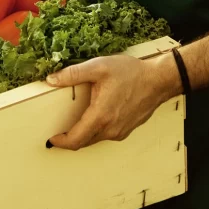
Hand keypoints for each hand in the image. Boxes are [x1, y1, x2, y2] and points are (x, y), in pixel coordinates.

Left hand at [46, 54, 178, 149]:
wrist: (158, 80)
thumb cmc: (131, 73)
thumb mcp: (98, 67)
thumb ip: (73, 74)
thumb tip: (52, 79)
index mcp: (101, 116)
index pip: (75, 139)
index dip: (60, 141)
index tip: (51, 138)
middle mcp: (110, 129)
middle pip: (83, 142)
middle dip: (69, 139)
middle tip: (57, 130)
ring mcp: (120, 132)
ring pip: (94, 139)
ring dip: (82, 134)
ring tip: (72, 122)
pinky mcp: (126, 130)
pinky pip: (105, 135)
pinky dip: (95, 131)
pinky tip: (92, 117)